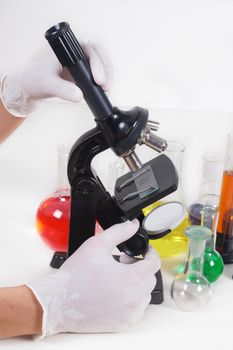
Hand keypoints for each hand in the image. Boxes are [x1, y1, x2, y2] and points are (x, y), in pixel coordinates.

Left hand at [0, 41, 111, 116]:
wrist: (31, 86)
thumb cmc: (34, 79)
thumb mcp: (47, 84)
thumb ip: (62, 89)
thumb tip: (79, 96)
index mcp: (66, 45)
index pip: (88, 48)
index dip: (97, 63)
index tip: (98, 79)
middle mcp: (75, 49)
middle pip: (99, 53)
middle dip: (106, 69)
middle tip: (105, 86)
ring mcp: (81, 59)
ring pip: (101, 62)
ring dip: (107, 75)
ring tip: (106, 90)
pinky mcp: (83, 70)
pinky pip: (98, 71)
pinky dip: (103, 80)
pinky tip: (103, 90)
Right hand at [27, 220, 159, 336]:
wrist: (58, 301)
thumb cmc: (76, 275)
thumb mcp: (97, 244)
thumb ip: (119, 231)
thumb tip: (133, 225)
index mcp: (131, 278)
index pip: (154, 264)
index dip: (150, 253)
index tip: (144, 251)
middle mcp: (133, 298)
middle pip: (150, 279)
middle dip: (140, 267)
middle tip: (124, 262)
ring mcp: (128, 313)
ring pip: (144, 295)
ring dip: (137, 284)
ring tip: (118, 277)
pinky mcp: (121, 324)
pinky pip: (136, 311)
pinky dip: (131, 301)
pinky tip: (116, 293)